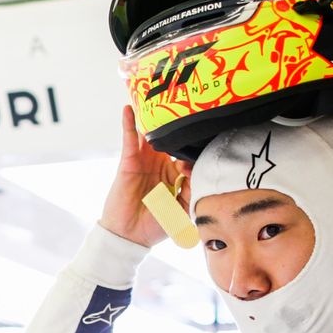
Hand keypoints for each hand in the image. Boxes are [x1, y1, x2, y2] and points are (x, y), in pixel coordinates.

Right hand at [100, 103, 191, 247]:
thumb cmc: (156, 224)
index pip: (188, 154)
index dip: (196, 150)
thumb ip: (193, 189)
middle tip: (187, 109)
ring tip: (156, 97)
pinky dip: (129, 124)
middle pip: (171, 140)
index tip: (204, 149)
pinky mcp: (128, 162)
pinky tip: (129, 109)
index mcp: (175, 174)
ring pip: (150, 135)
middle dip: (178, 127)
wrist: (130, 235)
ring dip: (152, 118)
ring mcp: (144, 161)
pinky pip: (129, 139)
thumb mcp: (182, 208)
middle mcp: (160, 164)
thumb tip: (198, 170)